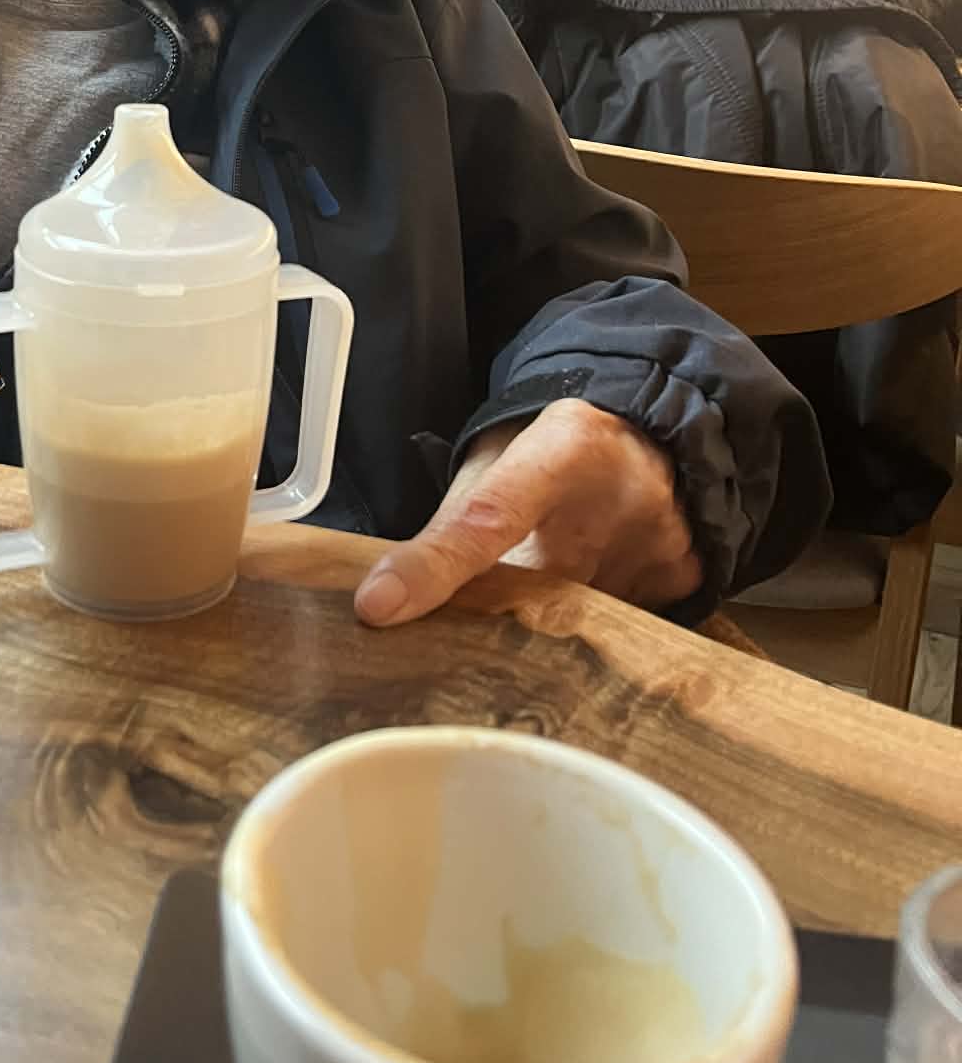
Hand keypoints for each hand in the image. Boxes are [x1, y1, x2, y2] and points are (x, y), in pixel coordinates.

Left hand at [354, 400, 702, 625]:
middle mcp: (620, 493)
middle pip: (534, 589)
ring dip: (547, 622)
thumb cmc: (562, 446)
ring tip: (544, 590)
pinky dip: (595, 624)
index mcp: (562, 447)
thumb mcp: (502, 458)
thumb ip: (457, 520)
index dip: (433, 566)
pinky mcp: (682, 577)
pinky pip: (621, 630)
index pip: (486, 518)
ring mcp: (659, 541)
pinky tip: (592, 589)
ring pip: (577, 621)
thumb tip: (393, 590)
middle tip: (462, 623)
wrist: (658, 432)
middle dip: (493, 614)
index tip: (380, 605)